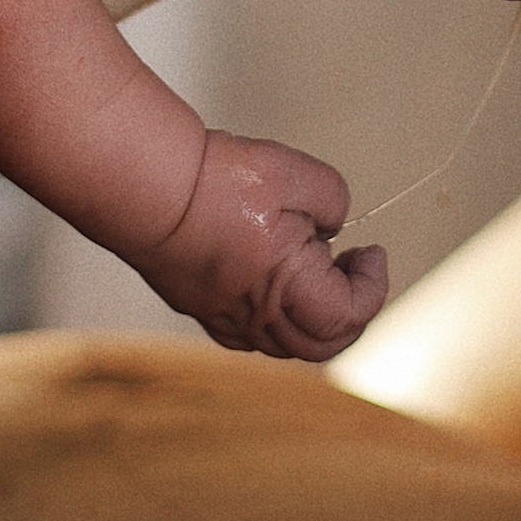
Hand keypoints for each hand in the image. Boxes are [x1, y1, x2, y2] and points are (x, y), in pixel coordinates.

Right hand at [136, 126, 388, 360]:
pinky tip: (272, 277)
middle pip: (321, 346)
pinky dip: (274, 317)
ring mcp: (224, 317)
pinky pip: (249, 333)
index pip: (350, 315)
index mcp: (287, 289)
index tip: (372, 250)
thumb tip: (333, 226)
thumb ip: (334, 202)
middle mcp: (257, 317)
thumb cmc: (218, 181)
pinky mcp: (199, 306)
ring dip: (312, 315)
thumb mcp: (296, 175)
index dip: (373, 286)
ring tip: (312, 263)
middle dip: (351, 313)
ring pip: (284, 343)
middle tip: (354, 269)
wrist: (146, 187)